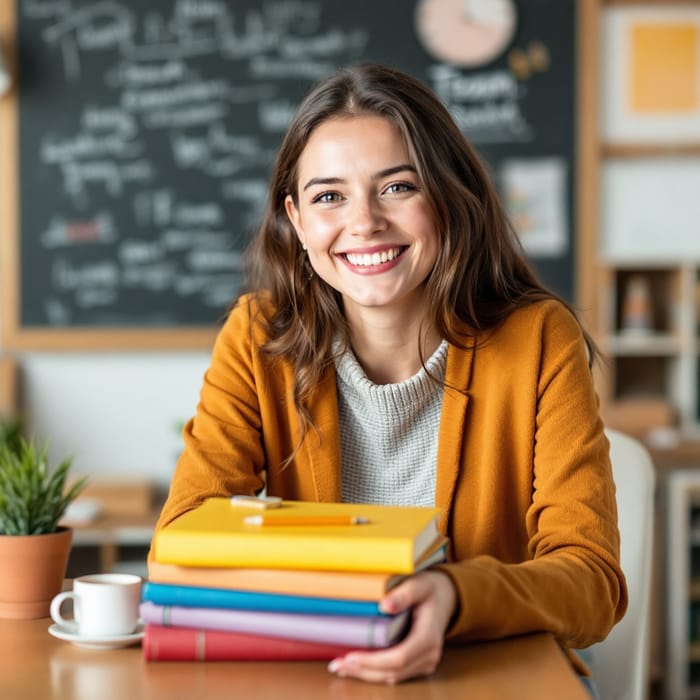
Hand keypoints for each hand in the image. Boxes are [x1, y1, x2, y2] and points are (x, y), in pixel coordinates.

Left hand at [327, 570, 456, 683]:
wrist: (446, 597)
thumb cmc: (431, 589)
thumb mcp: (419, 584)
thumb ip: (403, 594)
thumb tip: (384, 605)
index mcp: (428, 637)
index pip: (398, 657)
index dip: (373, 661)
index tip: (350, 656)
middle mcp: (429, 655)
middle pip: (393, 672)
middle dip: (363, 671)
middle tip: (337, 665)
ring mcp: (425, 662)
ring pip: (393, 677)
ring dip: (366, 674)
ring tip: (341, 667)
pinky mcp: (419, 663)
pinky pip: (396, 673)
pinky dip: (375, 672)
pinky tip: (358, 666)